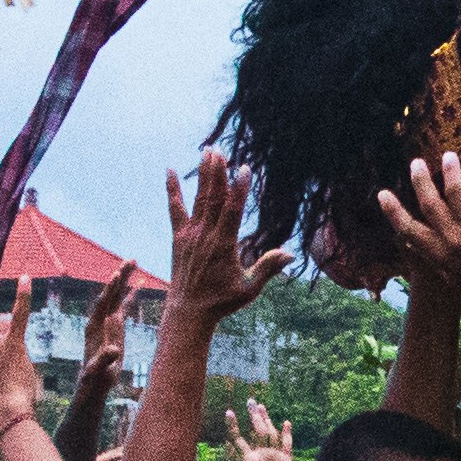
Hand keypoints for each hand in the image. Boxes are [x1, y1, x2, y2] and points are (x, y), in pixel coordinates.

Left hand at [163, 148, 286, 323]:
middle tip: (219, 149)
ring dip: (203, 175)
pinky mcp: (179, 237)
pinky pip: (175, 209)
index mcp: (224, 245)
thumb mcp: (249, 288)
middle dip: (217, 172)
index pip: (233, 211)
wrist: (189, 312)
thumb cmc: (222, 301)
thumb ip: (268, 268)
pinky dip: (173, 190)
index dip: (239, 189)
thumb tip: (290, 255)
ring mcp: (190, 235)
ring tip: (207, 151)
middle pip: (213, 198)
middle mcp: (205, 236)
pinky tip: (170, 171)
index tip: (244, 168)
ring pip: (198, 199)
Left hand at [226, 398, 298, 460]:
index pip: (238, 439)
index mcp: (250, 459)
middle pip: (256, 431)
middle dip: (253, 416)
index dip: (233, 426)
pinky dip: (286, 433)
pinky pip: (286, 444)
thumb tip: (253, 460)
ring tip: (262, 407)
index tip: (229, 412)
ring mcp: (273, 457)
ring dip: (267, 420)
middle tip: (250, 400)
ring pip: (269, 434)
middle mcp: (261, 455)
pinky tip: (286, 423)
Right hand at [379, 148, 460, 300]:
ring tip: (448, 156)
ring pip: (455, 191)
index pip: (409, 229)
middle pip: (429, 203)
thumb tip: (408, 241)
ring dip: (449, 170)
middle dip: (419, 179)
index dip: (394, 211)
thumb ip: (432, 256)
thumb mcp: (452, 275)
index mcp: (439, 253)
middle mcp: (452, 239)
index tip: (383, 194)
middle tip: (416, 162)